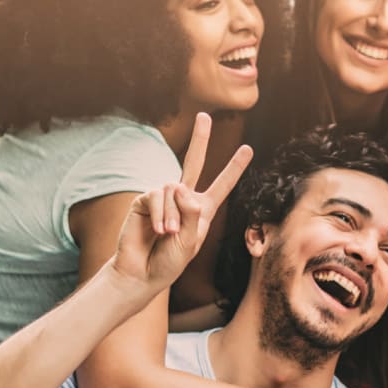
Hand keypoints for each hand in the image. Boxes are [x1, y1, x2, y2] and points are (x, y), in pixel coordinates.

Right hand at [112, 113, 250, 292]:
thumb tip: (181, 186)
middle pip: (194, 162)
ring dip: (172, 214)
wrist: (141, 272)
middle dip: (199, 139)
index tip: (247, 148)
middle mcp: (183, 199)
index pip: (222, 185)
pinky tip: (157, 230)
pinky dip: (160, 214)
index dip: (234, 167)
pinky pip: (156, 196)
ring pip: (174, 189)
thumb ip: (190, 215)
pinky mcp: (144, 200)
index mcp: (202, 210)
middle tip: (203, 115)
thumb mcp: (189, 243)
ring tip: (168, 234)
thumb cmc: (168, 262)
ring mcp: (163, 197)